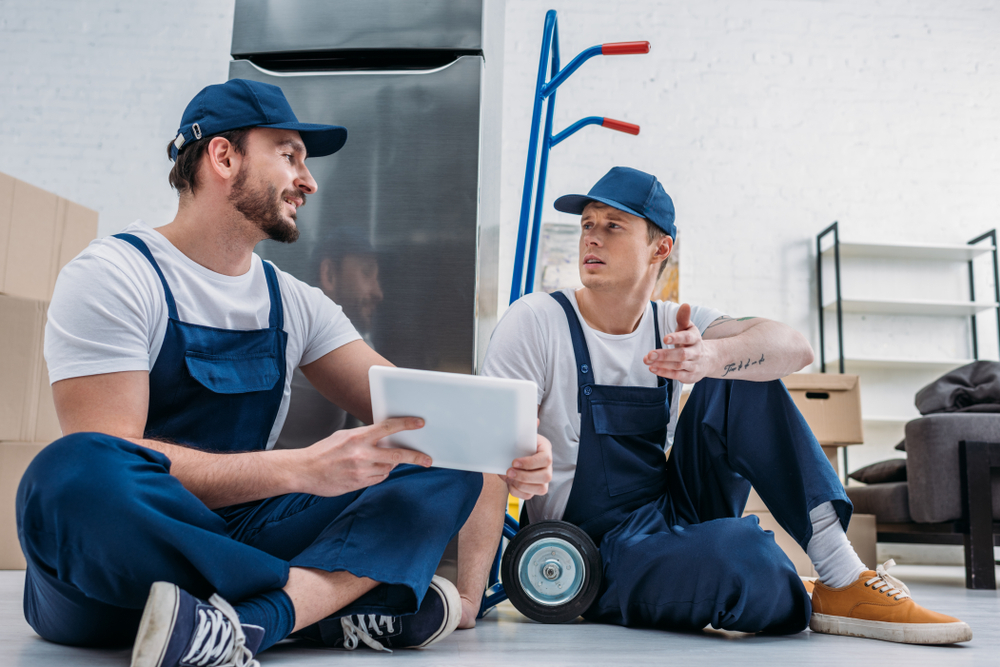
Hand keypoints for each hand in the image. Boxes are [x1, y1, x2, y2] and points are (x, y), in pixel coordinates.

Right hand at [297, 417, 430, 496]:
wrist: (304, 471)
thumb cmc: (323, 451)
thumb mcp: (344, 436)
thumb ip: (365, 437)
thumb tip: (384, 437)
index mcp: (358, 437)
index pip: (388, 428)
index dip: (406, 424)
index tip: (420, 423)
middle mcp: (362, 454)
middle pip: (397, 455)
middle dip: (415, 457)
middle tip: (427, 459)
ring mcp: (361, 470)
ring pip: (388, 468)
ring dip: (389, 465)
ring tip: (378, 461)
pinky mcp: (358, 483)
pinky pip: (378, 478)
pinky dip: (379, 474)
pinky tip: (370, 470)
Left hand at [503, 428, 551, 499]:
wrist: (514, 455)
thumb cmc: (520, 444)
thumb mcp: (523, 434)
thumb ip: (528, 427)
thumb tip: (536, 420)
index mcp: (546, 450)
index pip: (546, 459)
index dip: (530, 462)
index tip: (514, 461)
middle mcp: (548, 467)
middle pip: (546, 476)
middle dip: (525, 476)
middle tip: (509, 471)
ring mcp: (543, 480)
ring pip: (541, 489)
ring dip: (522, 485)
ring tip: (509, 477)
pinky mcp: (535, 489)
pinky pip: (530, 496)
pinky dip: (518, 492)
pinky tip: (510, 483)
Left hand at [643, 303, 716, 382]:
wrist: (707, 359)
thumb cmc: (691, 340)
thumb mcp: (688, 328)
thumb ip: (683, 318)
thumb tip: (685, 304)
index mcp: (695, 338)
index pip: (687, 338)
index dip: (677, 338)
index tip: (664, 338)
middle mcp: (696, 352)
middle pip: (681, 354)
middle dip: (665, 355)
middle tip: (650, 354)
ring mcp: (694, 365)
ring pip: (678, 366)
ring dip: (662, 364)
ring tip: (648, 361)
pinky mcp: (690, 376)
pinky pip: (678, 376)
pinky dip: (665, 373)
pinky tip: (653, 369)